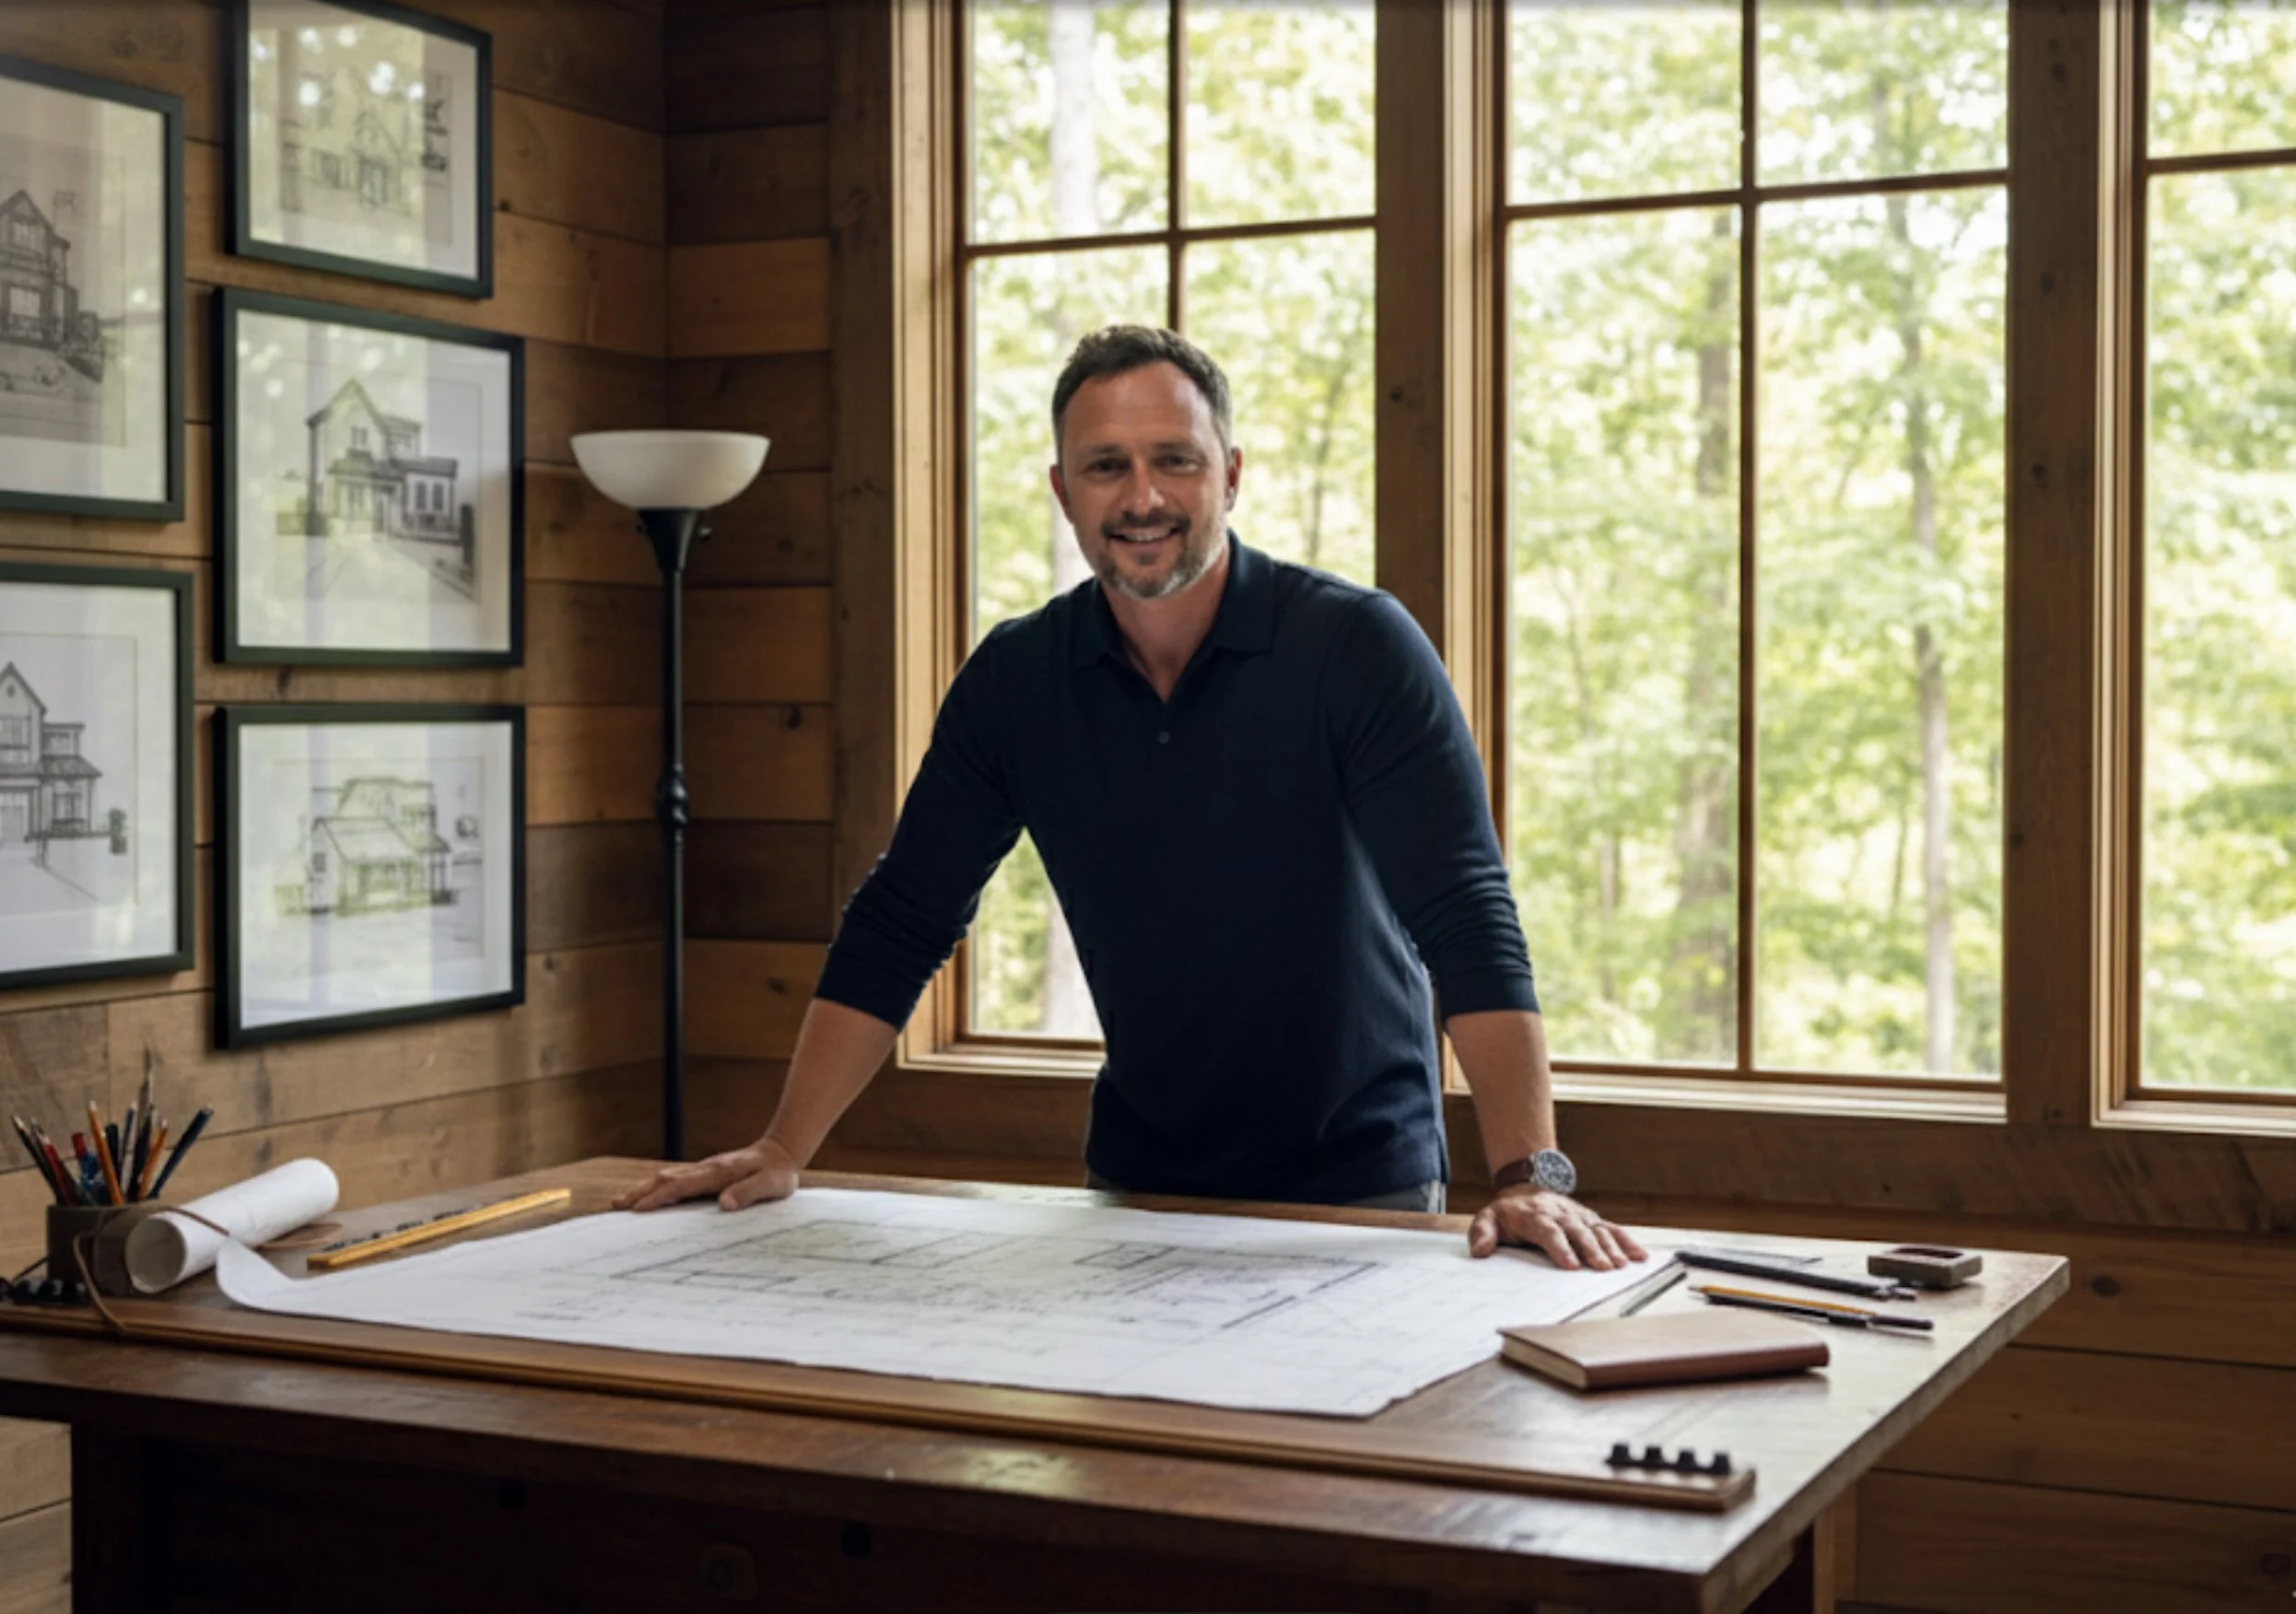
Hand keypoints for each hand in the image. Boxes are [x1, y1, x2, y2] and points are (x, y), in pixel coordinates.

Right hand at [612, 1137, 801, 1212]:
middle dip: (640, 1193)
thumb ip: (749, 1192)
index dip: (659, 1198)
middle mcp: (705, 1169)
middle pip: (665, 1179)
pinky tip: (646, 1197)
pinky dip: (655, 1188)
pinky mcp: (704, 1174)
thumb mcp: (772, 1185)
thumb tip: (724, 1204)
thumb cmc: (778, 1173)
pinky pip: (675, 1181)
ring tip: (619, 1204)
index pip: (682, 1186)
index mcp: (718, 1173)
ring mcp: (703, 1170)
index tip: (637, 1209)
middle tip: (615, 1207)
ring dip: (643, 1189)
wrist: (780, 1152)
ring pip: (666, 1178)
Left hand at [1467, 1186, 1646, 1270]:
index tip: (1570, 1265)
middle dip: (1591, 1250)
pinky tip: (1640, 1256)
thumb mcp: (1488, 1218)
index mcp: (1536, 1217)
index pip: (1549, 1232)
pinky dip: (1627, 1241)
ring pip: (1598, 1231)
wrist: (1526, 1188)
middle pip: (1579, 1232)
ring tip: (1622, 1265)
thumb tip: (1480, 1252)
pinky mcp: (1591, 1220)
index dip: (1560, 1248)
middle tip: (1603, 1268)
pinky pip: (1611, 1229)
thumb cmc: (1508, 1212)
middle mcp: (1562, 1215)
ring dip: (1611, 1247)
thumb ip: (1482, 1233)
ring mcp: (1579, 1217)